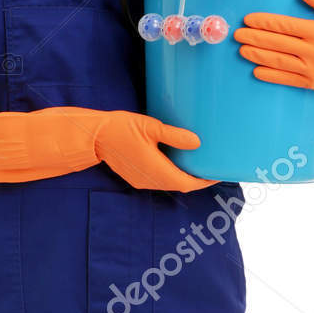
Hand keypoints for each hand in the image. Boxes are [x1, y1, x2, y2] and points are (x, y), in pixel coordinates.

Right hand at [0, 105, 216, 187]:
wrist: (93, 137)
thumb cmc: (121, 128)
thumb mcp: (150, 127)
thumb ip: (174, 136)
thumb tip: (197, 142)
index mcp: (158, 171)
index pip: (189, 183)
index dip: (206, 181)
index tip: (220, 173)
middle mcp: (152, 181)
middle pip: (182, 185)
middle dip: (199, 179)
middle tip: (215, 167)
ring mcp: (143, 181)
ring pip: (171, 183)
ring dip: (186, 177)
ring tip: (200, 164)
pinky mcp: (137, 176)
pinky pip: (161, 179)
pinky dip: (173, 173)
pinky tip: (179, 161)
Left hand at [233, 0, 313, 102]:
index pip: (285, 26)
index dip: (264, 22)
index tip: (248, 20)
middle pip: (277, 44)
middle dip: (254, 39)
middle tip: (237, 35)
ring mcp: (313, 70)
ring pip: (279, 62)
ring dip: (257, 56)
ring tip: (242, 51)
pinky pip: (288, 80)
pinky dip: (271, 76)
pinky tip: (257, 71)